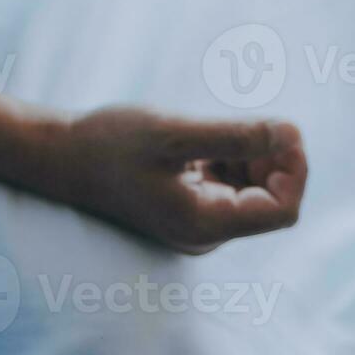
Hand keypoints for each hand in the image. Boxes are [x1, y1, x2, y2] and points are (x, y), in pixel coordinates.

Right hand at [41, 107, 307, 253]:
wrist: (60, 156)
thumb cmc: (110, 143)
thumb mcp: (175, 133)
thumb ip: (235, 136)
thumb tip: (292, 133)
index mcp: (205, 224)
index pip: (282, 209)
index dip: (294, 170)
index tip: (283, 130)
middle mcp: (204, 233)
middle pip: (268, 201)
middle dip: (271, 160)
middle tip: (251, 121)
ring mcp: (193, 224)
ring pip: (248, 193)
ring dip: (250, 158)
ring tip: (217, 130)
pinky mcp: (183, 209)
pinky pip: (225, 189)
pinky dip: (228, 161)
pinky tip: (202, 142)